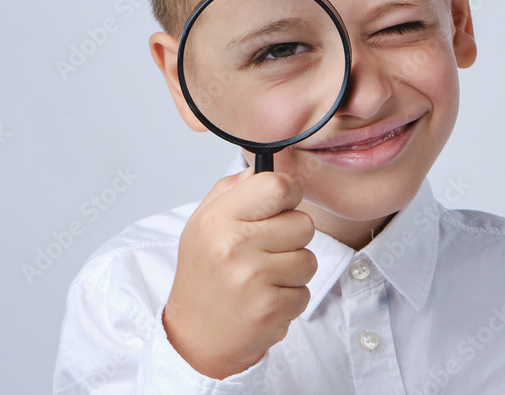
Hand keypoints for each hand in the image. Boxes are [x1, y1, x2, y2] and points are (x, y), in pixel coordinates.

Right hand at [162, 167, 316, 379]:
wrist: (195, 336)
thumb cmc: (204, 275)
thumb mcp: (202, 224)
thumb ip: (231, 190)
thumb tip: (262, 168)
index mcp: (219, 219)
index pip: (277, 186)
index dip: (289, 193)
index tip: (282, 204)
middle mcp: (235, 246)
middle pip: (303, 223)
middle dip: (292, 237)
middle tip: (266, 250)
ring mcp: (255, 280)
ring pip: (309, 259)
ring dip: (293, 270)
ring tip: (264, 277)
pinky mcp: (271, 310)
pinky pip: (305, 292)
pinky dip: (290, 297)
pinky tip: (264, 299)